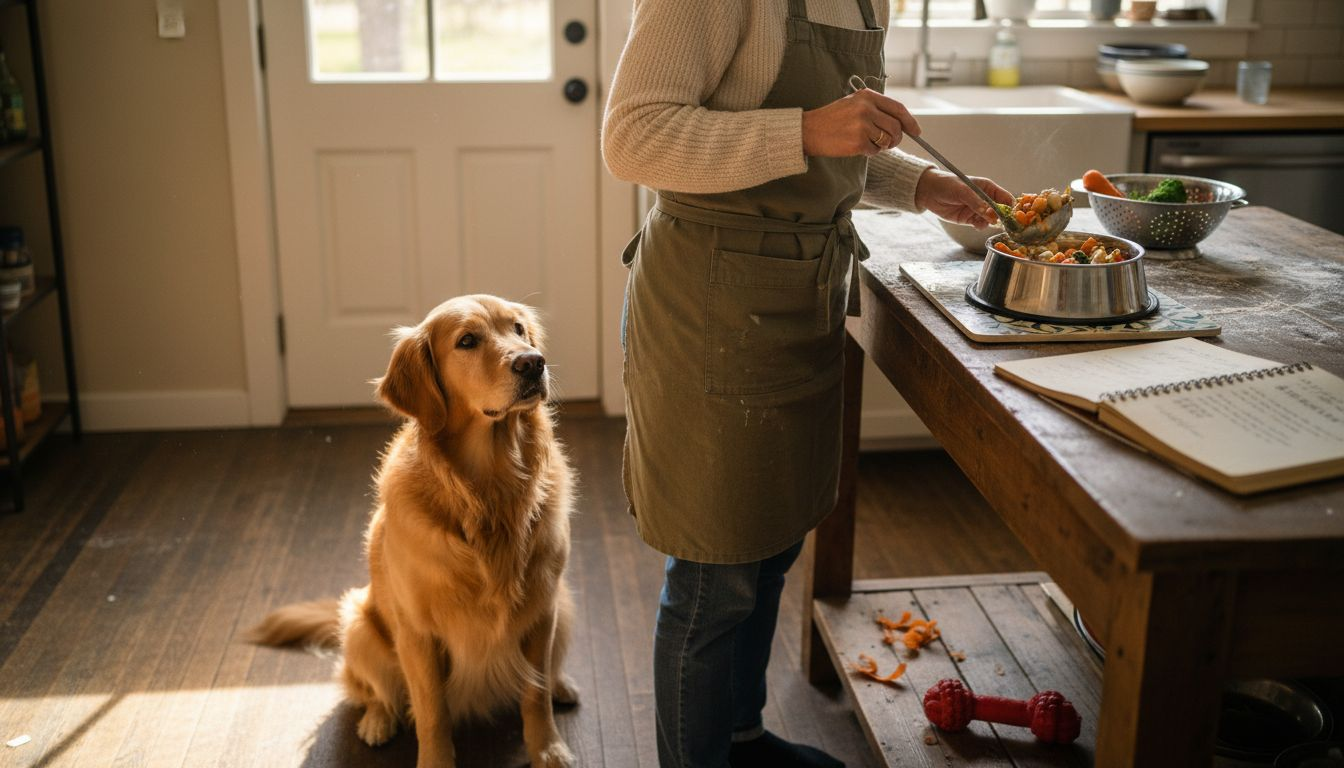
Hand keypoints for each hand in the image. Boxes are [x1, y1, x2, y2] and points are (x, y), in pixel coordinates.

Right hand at [801, 88, 920, 157]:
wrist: (808, 130)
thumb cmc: (831, 119)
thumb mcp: (853, 104)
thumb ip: (876, 109)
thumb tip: (901, 123)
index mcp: (867, 96)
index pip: (898, 108)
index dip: (910, 121)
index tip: (916, 131)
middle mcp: (866, 108)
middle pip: (896, 127)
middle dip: (896, 138)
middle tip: (889, 143)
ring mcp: (862, 125)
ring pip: (887, 140)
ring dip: (882, 146)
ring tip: (867, 142)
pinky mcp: (857, 141)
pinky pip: (875, 151)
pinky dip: (869, 152)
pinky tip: (855, 146)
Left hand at [915, 168, 1012, 227]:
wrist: (929, 192)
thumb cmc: (947, 185)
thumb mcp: (963, 191)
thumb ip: (977, 203)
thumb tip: (990, 214)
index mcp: (988, 187)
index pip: (1005, 198)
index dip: (1009, 207)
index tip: (1010, 216)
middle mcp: (985, 199)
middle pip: (1001, 211)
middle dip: (1001, 217)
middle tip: (996, 221)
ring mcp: (977, 209)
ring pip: (991, 219)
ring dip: (989, 222)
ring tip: (982, 221)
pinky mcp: (969, 218)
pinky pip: (981, 224)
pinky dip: (981, 226)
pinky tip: (976, 225)